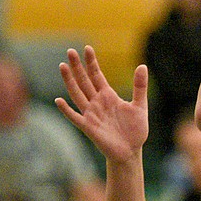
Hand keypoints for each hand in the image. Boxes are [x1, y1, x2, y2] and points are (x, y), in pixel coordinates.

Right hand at [56, 46, 148, 163]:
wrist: (130, 151)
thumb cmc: (135, 130)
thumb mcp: (140, 105)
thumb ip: (140, 86)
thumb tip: (143, 65)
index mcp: (108, 95)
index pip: (97, 75)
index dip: (91, 62)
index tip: (87, 48)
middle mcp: (97, 102)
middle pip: (84, 81)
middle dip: (77, 67)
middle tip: (70, 51)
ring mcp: (91, 114)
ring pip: (77, 94)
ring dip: (69, 81)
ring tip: (62, 66)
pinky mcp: (88, 127)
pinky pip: (75, 117)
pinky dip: (66, 109)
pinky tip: (58, 100)